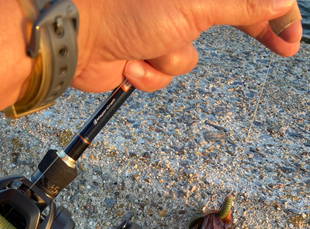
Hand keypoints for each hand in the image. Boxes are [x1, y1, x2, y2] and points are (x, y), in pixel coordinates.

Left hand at [72, 0, 301, 92]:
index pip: (245, 2)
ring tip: (145, 46)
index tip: (291, 38)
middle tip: (283, 46)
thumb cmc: (128, 12)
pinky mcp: (146, 58)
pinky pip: (163, 78)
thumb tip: (279, 1)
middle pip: (226, 26)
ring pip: (187, 62)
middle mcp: (181, 8)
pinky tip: (130, 63)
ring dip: (167, 62)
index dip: (274, 16)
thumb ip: (241, 3)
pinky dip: (148, 76)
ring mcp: (163, 34)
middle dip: (238, 37)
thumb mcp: (195, 6)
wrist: (82, 40)